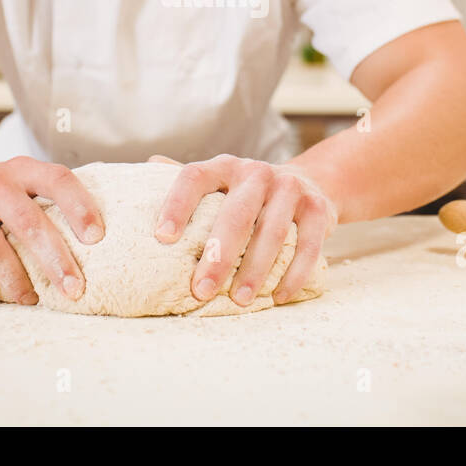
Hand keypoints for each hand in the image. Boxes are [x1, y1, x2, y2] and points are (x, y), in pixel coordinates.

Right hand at [0, 157, 103, 304]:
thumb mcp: (24, 184)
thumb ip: (54, 200)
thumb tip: (105, 241)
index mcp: (21, 170)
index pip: (57, 180)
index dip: (79, 206)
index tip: (97, 238)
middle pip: (29, 223)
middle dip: (56, 261)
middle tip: (75, 289)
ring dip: (17, 282)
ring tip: (32, 298)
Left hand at [148, 153, 336, 306]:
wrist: (310, 183)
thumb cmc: (249, 193)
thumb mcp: (220, 181)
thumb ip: (186, 179)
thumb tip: (147, 165)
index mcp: (225, 166)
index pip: (194, 177)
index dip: (177, 205)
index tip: (162, 237)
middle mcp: (257, 173)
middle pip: (236, 214)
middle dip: (218, 255)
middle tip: (200, 289)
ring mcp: (290, 188)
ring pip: (272, 232)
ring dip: (255, 270)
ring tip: (238, 300)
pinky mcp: (318, 209)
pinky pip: (307, 246)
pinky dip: (293, 274)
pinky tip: (278, 297)